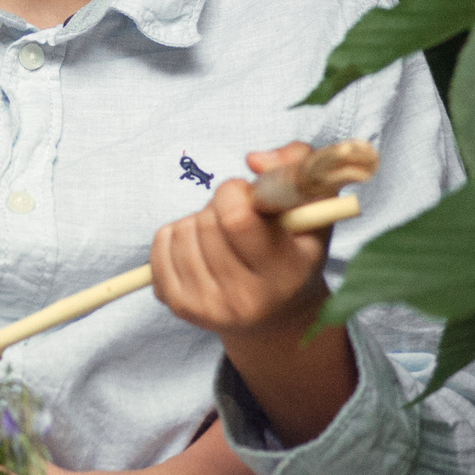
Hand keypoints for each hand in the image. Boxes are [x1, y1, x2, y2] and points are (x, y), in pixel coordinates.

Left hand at [151, 178, 326, 339]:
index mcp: (284, 274)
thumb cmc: (296, 251)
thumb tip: (254, 160)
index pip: (236, 218)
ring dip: (198, 223)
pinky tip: (201, 249)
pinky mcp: (179, 306)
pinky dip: (176, 237)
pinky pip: (159, 247)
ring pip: (181, 233)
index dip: (234, 193)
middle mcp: (246, 298)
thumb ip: (297, 165)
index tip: (246, 194)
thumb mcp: (315, 206)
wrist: (278, 314)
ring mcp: (209, 307)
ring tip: (224, 239)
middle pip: (206, 224)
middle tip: (239, 222)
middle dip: (219, 208)